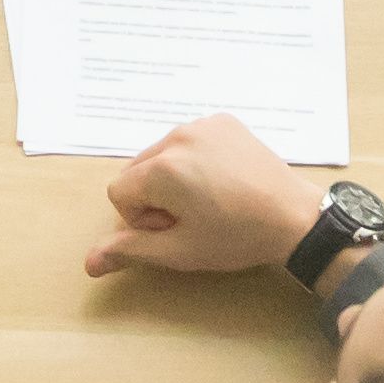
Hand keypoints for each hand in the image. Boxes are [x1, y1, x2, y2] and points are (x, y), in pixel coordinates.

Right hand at [85, 112, 323, 279]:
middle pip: (138, 169)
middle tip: (191, 218)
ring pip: (161, 154)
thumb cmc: (236, 238)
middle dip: (153, 196)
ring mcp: (202, 123)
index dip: (140, 219)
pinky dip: (194, 160)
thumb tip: (88, 262)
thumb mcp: (180, 251)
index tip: (173, 229)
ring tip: (208, 200)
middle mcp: (178, 135)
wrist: (295, 217)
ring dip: (172, 178)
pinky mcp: (223, 120)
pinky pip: (189, 140)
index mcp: (162, 168)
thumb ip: (131, 251)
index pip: (119, 192)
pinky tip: (222, 180)